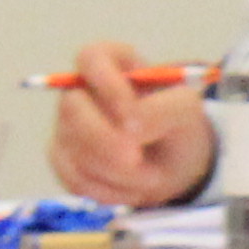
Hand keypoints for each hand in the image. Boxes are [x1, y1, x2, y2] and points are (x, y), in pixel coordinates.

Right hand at [49, 39, 211, 206]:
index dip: (106, 84)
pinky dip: (108, 190)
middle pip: (72, 107)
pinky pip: (74, 178)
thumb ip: (159, 110)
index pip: (91, 58)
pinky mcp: (63, 158)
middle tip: (135, 160)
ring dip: (115, 171)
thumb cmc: (178, 125)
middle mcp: (81, 90)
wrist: (176, 164)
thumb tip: (128, 129)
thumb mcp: (185, 110)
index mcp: (112, 63)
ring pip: (73, 148)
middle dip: (104, 139)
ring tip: (152, 177)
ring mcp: (67, 124)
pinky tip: (133, 189)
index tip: (130, 115)